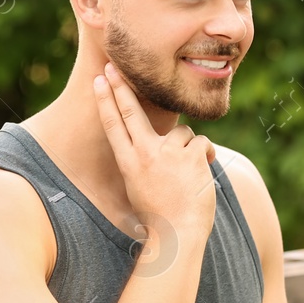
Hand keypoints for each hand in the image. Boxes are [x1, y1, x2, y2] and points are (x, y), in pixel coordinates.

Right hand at [92, 61, 218, 246]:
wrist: (179, 235)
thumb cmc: (160, 216)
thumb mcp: (139, 187)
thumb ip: (142, 162)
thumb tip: (147, 143)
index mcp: (128, 163)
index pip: (112, 125)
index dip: (105, 100)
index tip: (98, 81)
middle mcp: (144, 154)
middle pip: (130, 111)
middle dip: (120, 87)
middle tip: (111, 67)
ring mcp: (168, 153)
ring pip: (181, 132)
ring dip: (188, 149)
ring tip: (187, 177)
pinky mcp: (191, 155)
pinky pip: (201, 142)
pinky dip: (205, 156)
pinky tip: (202, 174)